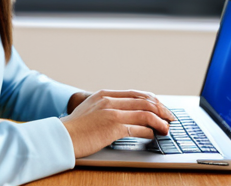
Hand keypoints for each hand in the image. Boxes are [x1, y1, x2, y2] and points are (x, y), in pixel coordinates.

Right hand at [59, 89, 174, 158]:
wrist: (61, 136)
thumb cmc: (75, 128)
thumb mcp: (90, 110)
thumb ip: (105, 108)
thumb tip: (125, 115)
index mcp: (104, 94)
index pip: (135, 93)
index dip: (152, 100)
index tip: (160, 107)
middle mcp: (109, 100)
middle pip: (144, 101)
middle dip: (161, 109)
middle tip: (170, 117)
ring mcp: (111, 112)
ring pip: (145, 113)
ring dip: (159, 121)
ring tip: (166, 128)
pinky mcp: (113, 127)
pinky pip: (138, 128)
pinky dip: (149, 132)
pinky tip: (152, 135)